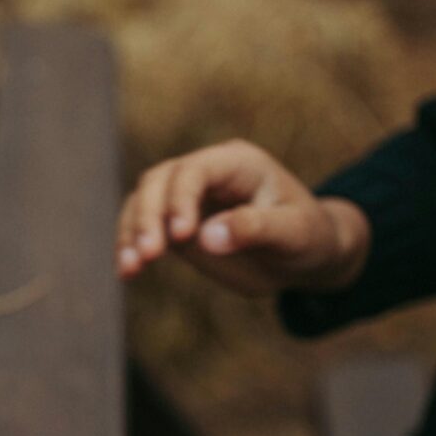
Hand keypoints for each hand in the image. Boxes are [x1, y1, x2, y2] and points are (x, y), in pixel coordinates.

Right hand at [115, 140, 370, 295]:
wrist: (304, 256)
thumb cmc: (308, 238)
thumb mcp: (294, 233)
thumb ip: (254, 230)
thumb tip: (206, 237)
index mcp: (237, 163)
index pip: (194, 170)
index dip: (180, 198)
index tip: (180, 236)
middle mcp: (206, 173)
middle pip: (159, 181)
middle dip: (148, 216)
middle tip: (149, 256)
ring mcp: (186, 197)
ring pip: (142, 201)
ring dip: (130, 233)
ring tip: (130, 269)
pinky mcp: (175, 223)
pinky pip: (142, 227)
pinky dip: (129, 247)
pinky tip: (126, 272)